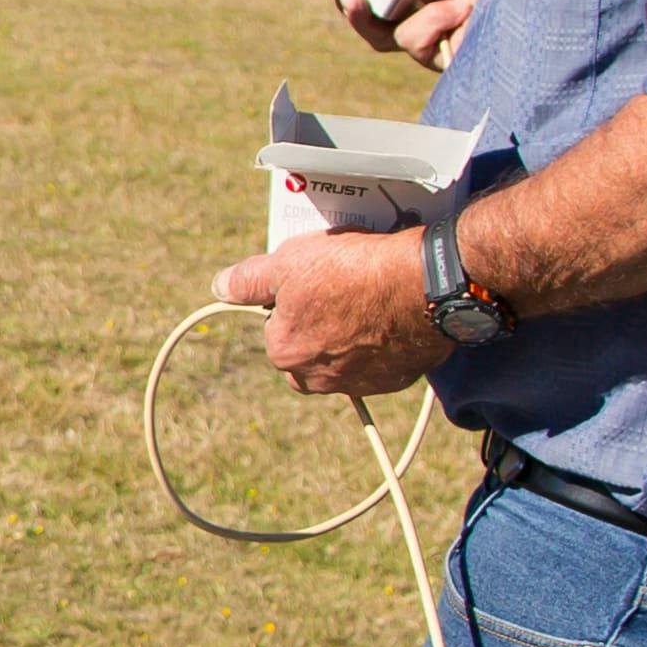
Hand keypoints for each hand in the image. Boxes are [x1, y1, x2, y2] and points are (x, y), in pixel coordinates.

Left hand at [218, 230, 451, 399]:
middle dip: (320, 320)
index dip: (294, 294)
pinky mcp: (396, 379)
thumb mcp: (288, 263)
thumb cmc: (352, 272)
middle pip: (309, 344)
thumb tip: (221, 286)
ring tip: (369, 294)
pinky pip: (381, 358)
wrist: (424, 286)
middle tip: (342, 285)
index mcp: (285, 353)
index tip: (315, 277)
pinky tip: (390, 311)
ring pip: (344, 354)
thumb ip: (249, 279)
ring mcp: (360, 383)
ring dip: (350, 331)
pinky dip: (382, 339)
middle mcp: (318, 378)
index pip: (276, 323)